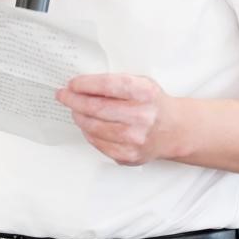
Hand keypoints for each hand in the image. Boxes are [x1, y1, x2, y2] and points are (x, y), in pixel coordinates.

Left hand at [55, 74, 180, 165]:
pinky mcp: (128, 156)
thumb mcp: (141, 83)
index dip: (85, 84)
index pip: (108, 85)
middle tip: (64, 95)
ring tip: (74, 109)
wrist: (174, 130)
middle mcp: (142, 116)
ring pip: (93, 127)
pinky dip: (88, 132)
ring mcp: (135, 139)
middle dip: (74, 100)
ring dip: (78, 116)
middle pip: (96, 107)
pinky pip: (98, 143)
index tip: (72, 84)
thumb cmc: (153, 103)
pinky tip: (87, 124)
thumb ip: (116, 83)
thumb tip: (82, 85)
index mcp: (145, 93)